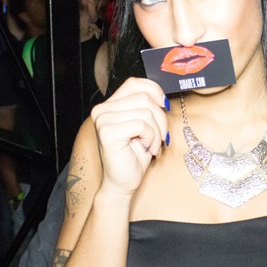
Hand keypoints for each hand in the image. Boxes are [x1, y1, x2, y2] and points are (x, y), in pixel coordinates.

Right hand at [91, 78, 168, 197]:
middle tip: (160, 136)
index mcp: (109, 105)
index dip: (154, 91)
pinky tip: (146, 149)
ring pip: (146, 111)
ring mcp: (103, 120)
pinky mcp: (108, 133)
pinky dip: (151, 138)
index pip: (135, 83)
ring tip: (152, 145)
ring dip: (157, 131)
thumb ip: (146, 107)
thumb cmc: (134, 156)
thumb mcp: (143, 125)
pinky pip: (142, 125)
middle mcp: (102, 110)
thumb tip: (162, 96)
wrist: (123, 183)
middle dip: (160, 118)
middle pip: (144, 97)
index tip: (164, 106)